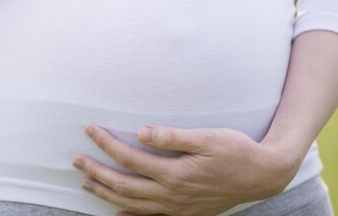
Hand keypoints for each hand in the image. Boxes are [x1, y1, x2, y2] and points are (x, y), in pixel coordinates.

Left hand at [73, 124, 300, 215]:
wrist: (262, 176)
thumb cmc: (235, 150)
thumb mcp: (207, 138)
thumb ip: (172, 137)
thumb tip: (141, 131)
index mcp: (174, 173)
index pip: (129, 158)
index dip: (106, 144)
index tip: (89, 130)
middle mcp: (171, 195)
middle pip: (123, 186)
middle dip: (97, 172)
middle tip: (75, 161)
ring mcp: (176, 208)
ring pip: (132, 204)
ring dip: (106, 194)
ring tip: (86, 183)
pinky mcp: (184, 213)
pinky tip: (117, 214)